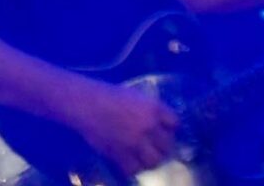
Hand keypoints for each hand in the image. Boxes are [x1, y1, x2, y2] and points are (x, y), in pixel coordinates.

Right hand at [64, 74, 181, 176]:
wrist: (89, 104)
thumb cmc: (112, 95)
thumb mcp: (138, 96)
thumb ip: (151, 109)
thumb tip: (159, 122)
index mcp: (154, 108)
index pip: (174, 123)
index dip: (171, 129)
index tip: (167, 131)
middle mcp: (148, 126)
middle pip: (167, 145)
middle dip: (164, 148)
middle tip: (158, 148)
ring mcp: (135, 142)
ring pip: (153, 161)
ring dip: (151, 160)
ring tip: (147, 158)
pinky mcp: (120, 154)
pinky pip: (133, 169)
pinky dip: (134, 168)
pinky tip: (131, 162)